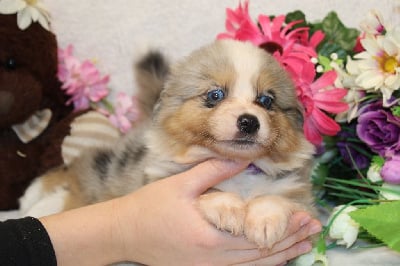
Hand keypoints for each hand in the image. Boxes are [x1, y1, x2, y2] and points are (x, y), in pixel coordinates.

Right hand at [113, 159, 321, 264]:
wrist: (123, 233)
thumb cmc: (150, 207)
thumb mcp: (181, 184)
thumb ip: (215, 170)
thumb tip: (246, 157)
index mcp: (210, 237)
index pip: (258, 236)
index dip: (285, 227)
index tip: (306, 217)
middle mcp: (213, 259)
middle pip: (261, 254)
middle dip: (290, 241)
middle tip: (313, 230)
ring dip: (280, 255)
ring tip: (303, 246)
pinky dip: (259, 263)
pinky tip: (271, 257)